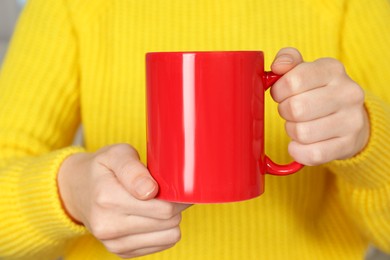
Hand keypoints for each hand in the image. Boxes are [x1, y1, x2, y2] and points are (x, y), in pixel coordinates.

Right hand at [58, 144, 190, 257]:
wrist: (76, 190)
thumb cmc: (101, 169)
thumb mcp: (115, 154)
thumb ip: (133, 169)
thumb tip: (150, 190)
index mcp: (107, 198)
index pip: (162, 207)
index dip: (177, 196)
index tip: (176, 186)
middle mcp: (108, 226)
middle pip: (168, 222)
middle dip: (175, 206)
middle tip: (167, 192)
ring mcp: (113, 243)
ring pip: (169, 236)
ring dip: (170, 220)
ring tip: (156, 204)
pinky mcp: (121, 252)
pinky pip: (161, 245)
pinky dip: (162, 231)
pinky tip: (150, 217)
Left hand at [270, 47, 369, 165]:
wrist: (350, 119)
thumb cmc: (317, 92)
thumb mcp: (305, 70)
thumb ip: (288, 60)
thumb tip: (279, 66)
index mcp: (333, 69)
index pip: (293, 80)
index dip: (279, 91)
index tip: (281, 94)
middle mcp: (347, 93)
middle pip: (296, 109)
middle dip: (285, 112)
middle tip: (290, 111)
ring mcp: (351, 120)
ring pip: (302, 132)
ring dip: (292, 131)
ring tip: (298, 125)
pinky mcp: (348, 145)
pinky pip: (311, 154)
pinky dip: (298, 150)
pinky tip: (300, 143)